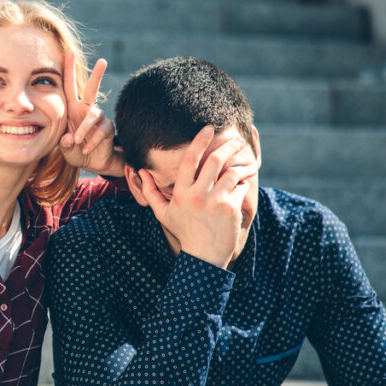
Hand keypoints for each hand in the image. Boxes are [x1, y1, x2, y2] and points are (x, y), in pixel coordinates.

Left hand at [58, 52, 123, 176]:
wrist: (91, 162)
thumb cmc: (75, 151)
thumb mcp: (64, 148)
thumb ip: (64, 143)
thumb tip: (70, 138)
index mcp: (72, 109)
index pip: (69, 87)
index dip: (69, 70)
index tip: (69, 52)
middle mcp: (86, 110)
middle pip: (92, 89)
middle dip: (97, 75)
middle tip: (103, 61)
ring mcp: (98, 118)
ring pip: (94, 115)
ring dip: (84, 129)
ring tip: (77, 141)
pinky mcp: (108, 128)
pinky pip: (101, 131)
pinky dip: (92, 141)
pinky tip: (86, 150)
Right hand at [138, 126, 255, 268]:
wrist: (204, 256)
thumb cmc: (183, 232)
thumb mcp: (163, 213)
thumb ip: (150, 192)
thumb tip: (140, 172)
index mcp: (181, 192)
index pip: (190, 160)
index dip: (200, 141)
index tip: (208, 128)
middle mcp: (197, 194)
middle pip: (215, 160)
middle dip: (229, 146)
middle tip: (236, 140)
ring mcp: (215, 201)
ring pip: (232, 172)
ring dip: (240, 166)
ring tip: (245, 165)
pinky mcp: (230, 208)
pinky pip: (240, 188)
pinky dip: (242, 186)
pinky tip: (240, 190)